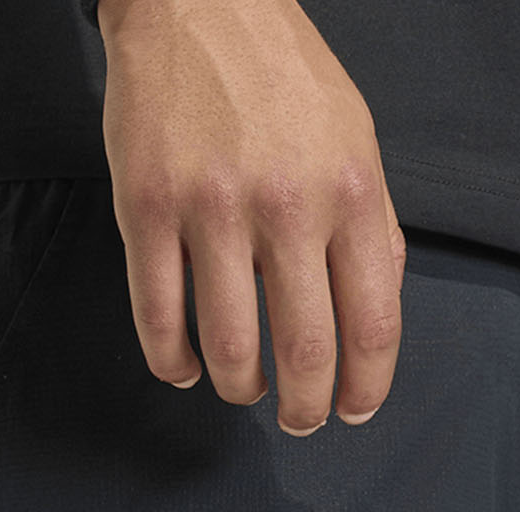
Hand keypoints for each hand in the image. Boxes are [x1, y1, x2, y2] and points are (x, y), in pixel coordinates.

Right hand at [98, 0, 407, 434]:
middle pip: (305, 350)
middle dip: (304, 408)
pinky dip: (171, 361)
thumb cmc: (284, 81)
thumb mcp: (357, 145)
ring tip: (243, 392)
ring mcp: (212, 206)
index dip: (366, 388)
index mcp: (353, 193)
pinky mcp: (146, 205)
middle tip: (298, 422)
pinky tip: (183, 371)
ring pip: (228, 345)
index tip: (353, 412)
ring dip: (240, 389)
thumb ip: (372, 233)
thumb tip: (372, 321)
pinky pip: (158, 315)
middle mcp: (288, 204)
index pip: (373, 324)